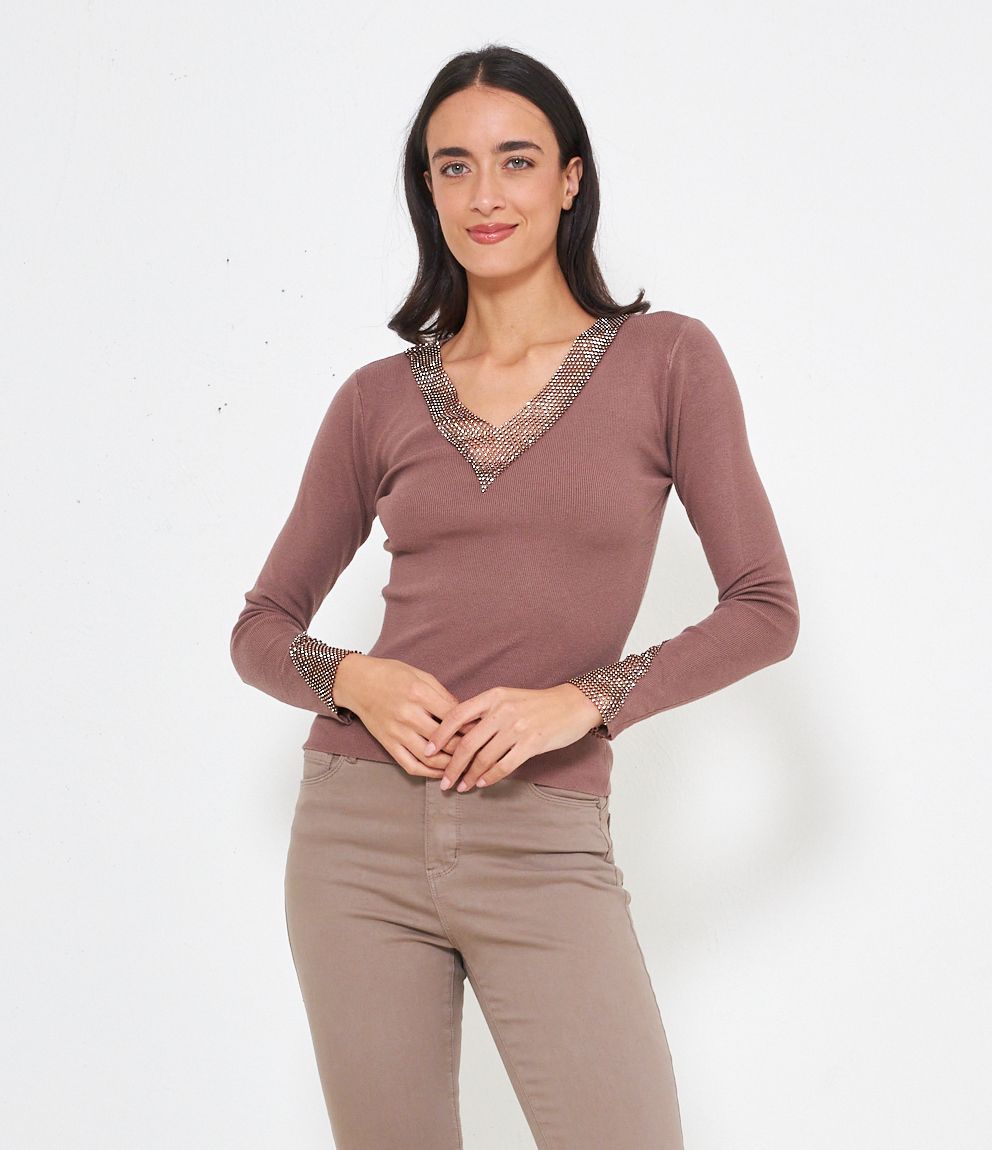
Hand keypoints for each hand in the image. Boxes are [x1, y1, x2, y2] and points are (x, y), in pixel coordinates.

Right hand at [333, 654, 477, 777]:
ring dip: (450, 765)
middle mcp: (408, 715)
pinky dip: (428, 773)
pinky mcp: (388, 744)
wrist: (357, 682)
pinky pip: (410, 765)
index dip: (471, 726)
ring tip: (465, 767)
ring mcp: (397, 732)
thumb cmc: (390, 675)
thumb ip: (443, 695)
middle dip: (466, 749)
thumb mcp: (420, 675)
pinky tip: (441, 773)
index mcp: (419, 694)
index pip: (453, 716)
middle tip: (481, 753)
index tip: (484, 731)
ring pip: (430, 758)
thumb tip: (465, 714)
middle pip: (445, 740)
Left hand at [422, 683, 604, 791]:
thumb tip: (457, 735)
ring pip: (484, 757)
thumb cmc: (536, 704)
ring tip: (460, 786)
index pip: (457, 715)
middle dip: (451, 765)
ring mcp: (517, 727)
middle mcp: (502, 711)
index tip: (427, 751)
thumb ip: (484, 713)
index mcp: (492, 696)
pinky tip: (481, 783)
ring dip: (469, 775)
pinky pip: (504, 765)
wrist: (572, 705)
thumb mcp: (507, 698)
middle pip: (467, 743)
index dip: (439, 735)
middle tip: (443, 781)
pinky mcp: (532, 743)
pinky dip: (489, 777)